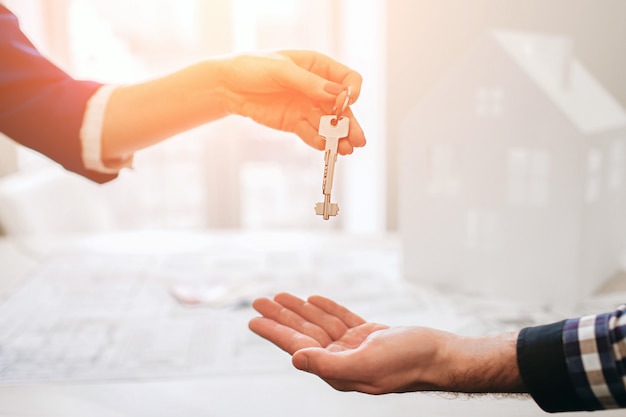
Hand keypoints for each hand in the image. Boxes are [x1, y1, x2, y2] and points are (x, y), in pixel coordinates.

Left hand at [220, 50, 365, 154]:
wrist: (228, 86)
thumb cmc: (253, 67)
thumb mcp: (282, 70)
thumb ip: (309, 83)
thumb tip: (337, 94)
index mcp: (319, 67)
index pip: (347, 80)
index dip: (351, 91)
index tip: (346, 101)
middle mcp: (317, 88)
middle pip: (342, 107)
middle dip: (350, 123)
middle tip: (358, 140)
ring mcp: (307, 107)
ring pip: (329, 124)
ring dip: (339, 137)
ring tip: (345, 150)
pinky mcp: (295, 123)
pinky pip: (312, 134)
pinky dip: (319, 142)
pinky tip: (325, 148)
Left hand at [249, 292, 525, 394]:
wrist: (440, 355)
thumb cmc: (408, 362)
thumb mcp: (366, 361)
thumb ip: (328, 364)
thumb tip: (295, 359)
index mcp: (338, 370)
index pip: (298, 347)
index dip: (274, 332)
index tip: (254, 320)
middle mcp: (342, 359)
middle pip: (304, 334)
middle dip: (281, 317)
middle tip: (259, 301)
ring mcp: (355, 348)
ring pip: (320, 325)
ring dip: (301, 309)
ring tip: (281, 296)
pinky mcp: (369, 336)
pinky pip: (341, 320)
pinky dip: (328, 309)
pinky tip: (314, 300)